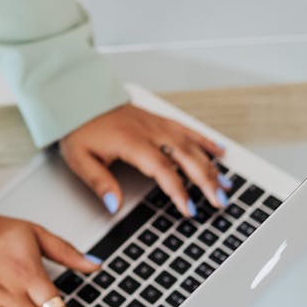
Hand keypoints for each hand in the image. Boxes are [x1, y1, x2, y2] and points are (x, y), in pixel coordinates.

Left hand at [59, 103, 229, 218]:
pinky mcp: (159, 120)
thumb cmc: (80, 128)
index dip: (178, 189)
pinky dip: (206, 141)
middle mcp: (149, 131)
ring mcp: (157, 124)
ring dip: (211, 165)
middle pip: (186, 156)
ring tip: (226, 185)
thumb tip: (114, 205)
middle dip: (206, 181)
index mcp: (131, 142)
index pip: (162, 168)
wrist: (80, 99)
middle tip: (219, 201)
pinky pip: (188, 130)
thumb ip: (100, 183)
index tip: (188, 208)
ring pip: (192, 145)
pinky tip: (220, 152)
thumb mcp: (80, 159)